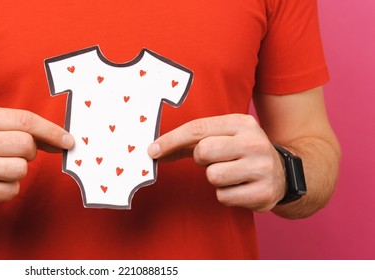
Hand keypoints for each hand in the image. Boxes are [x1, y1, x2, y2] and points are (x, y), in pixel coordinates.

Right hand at [0, 107, 73, 210]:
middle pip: (26, 145)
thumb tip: (64, 141)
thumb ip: (26, 128)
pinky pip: (12, 190)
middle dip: (30, 152)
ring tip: (1, 169)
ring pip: (21, 169)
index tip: (68, 141)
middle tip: (16, 154)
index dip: (52, 131)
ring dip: (19, 171)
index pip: (25, 121)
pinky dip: (9, 188)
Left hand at [148, 114, 285, 211]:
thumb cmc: (241, 153)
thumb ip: (190, 141)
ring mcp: (262, 168)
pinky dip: (226, 194)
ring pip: (213, 176)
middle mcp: (254, 142)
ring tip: (230, 173)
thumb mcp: (223, 137)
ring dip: (214, 179)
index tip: (152, 150)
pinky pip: (224, 196)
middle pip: (203, 151)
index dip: (170, 140)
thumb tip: (154, 151)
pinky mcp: (264, 192)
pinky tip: (239, 187)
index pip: (197, 129)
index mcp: (242, 123)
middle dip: (201, 160)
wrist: (283, 174)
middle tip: (213, 160)